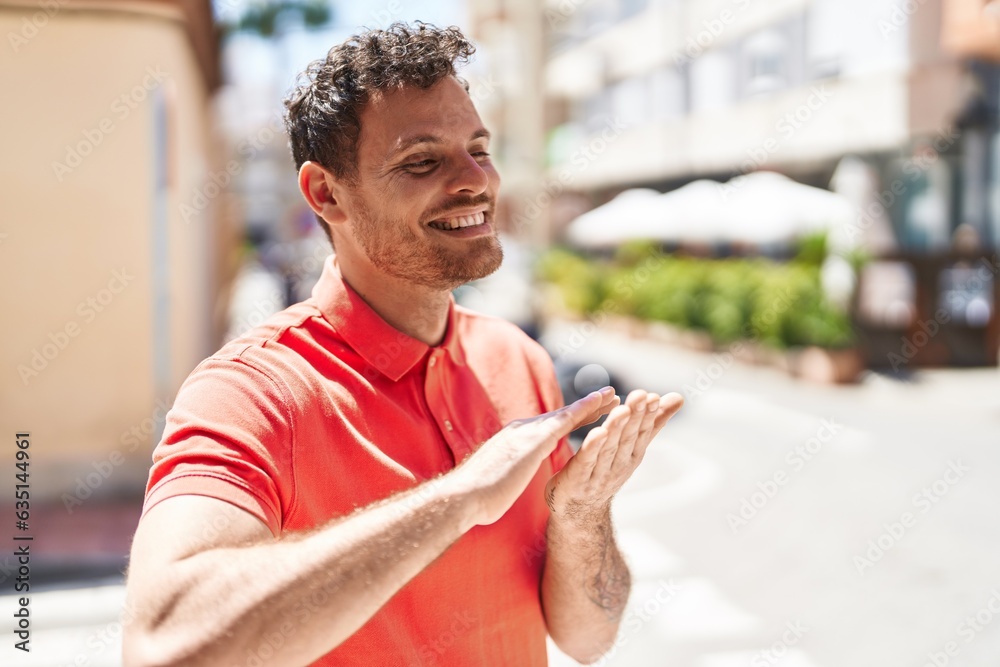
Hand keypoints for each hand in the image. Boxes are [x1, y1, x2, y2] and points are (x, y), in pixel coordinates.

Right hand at [453, 387, 618, 525]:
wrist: (462, 498)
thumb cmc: (475, 497)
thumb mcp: (496, 479)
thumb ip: (506, 472)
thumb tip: (506, 477)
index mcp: (513, 440)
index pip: (548, 426)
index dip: (569, 419)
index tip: (587, 414)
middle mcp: (520, 430)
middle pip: (560, 415)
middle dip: (585, 407)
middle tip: (608, 396)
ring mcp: (526, 433)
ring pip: (565, 414)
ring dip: (590, 404)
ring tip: (612, 395)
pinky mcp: (533, 441)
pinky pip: (565, 422)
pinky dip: (583, 411)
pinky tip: (599, 404)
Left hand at [545, 390, 683, 521]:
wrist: (581, 510)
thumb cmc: (608, 470)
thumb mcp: (632, 446)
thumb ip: (652, 422)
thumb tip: (679, 397)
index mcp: (632, 454)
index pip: (642, 431)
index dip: (648, 415)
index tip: (653, 396)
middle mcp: (619, 464)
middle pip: (628, 437)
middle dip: (635, 416)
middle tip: (641, 395)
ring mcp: (600, 474)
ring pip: (609, 448)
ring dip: (616, 428)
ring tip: (622, 410)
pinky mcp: (578, 479)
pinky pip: (586, 461)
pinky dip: (592, 447)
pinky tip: (597, 433)